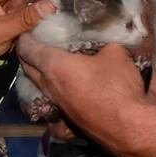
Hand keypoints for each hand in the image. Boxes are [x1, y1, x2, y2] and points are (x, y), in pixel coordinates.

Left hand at [17, 35, 147, 147]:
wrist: (129, 127)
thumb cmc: (117, 85)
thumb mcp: (114, 51)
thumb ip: (102, 42)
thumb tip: (101, 41)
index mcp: (54, 66)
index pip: (28, 48)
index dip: (26, 36)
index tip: (29, 29)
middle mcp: (49, 87)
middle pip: (28, 68)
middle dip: (29, 54)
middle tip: (38, 42)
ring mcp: (56, 107)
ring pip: (38, 87)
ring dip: (40, 75)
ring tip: (50, 64)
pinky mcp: (66, 121)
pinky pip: (51, 105)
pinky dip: (52, 95)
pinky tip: (63, 92)